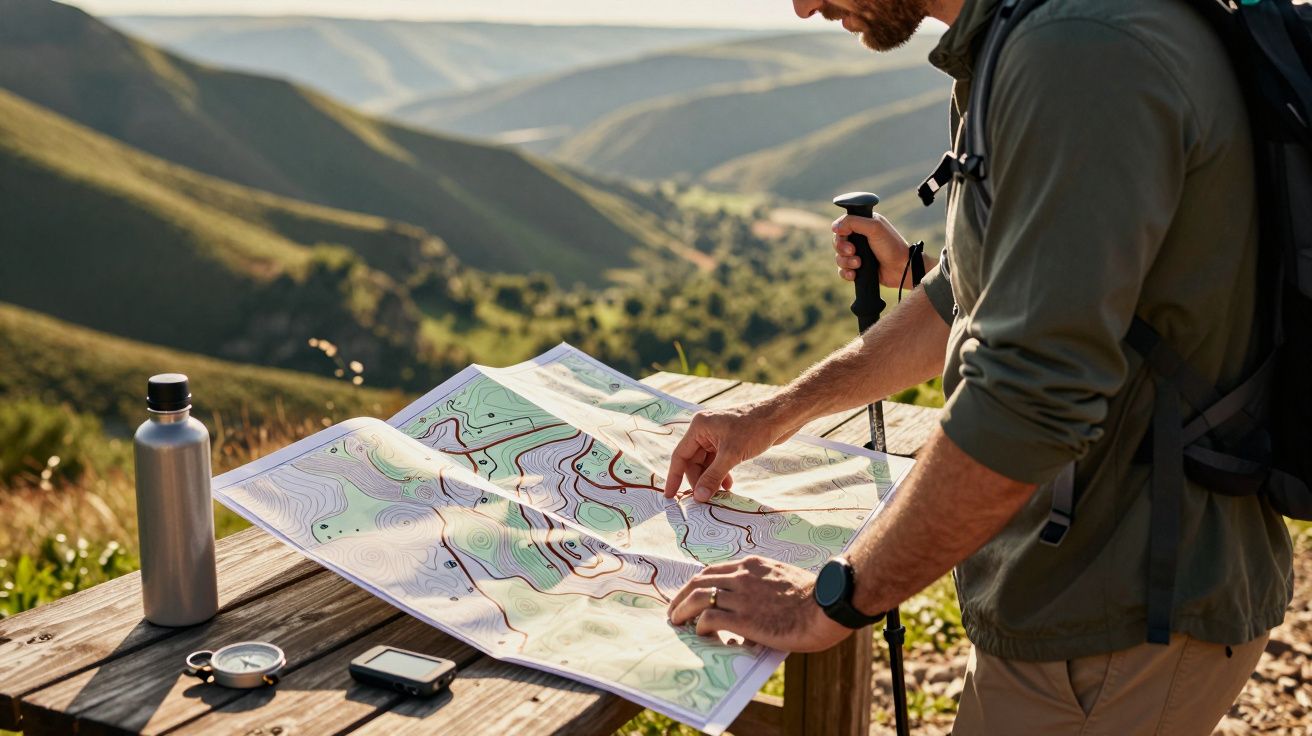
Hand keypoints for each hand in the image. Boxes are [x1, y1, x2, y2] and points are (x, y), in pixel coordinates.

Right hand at [663, 403, 798, 501]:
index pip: (680, 456)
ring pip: (706, 463)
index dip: (675, 477)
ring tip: (719, 494)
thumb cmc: (755, 429)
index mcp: (699, 427)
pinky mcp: (729, 441)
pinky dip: (721, 474)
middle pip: (693, 461)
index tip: (670, 496)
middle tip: (704, 499)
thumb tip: (699, 496)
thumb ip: (713, 476)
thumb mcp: (731, 455)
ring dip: (711, 479)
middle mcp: (704, 430)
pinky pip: (718, 461)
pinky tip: (728, 485)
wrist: (780, 417)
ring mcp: (717, 436)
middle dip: (699, 480)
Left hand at [667, 556, 850, 652]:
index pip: (714, 570)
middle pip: (699, 581)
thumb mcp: (785, 580)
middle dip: (682, 596)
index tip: (692, 595)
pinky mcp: (742, 618)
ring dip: (682, 610)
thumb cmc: (815, 597)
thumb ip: (766, 587)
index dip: (698, 584)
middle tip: (674, 610)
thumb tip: (757, 606)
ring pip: (698, 597)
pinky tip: (702, 634)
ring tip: (677, 622)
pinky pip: (709, 619)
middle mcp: (741, 576)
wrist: (827, 605)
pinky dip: (700, 627)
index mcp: (752, 565)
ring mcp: (741, 596)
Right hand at [832, 214, 936, 287]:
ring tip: (859, 264)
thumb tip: (835, 227)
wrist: (901, 269)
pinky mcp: (858, 268)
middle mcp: (860, 238)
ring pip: (839, 257)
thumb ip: (854, 222)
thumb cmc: (891, 247)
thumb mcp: (874, 228)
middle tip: (853, 251)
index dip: (839, 230)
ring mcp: (858, 254)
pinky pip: (842, 271)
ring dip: (846, 261)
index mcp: (864, 224)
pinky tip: (854, 274)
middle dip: (842, 248)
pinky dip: (846, 273)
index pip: (842, 224)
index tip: (843, 234)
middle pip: (837, 241)